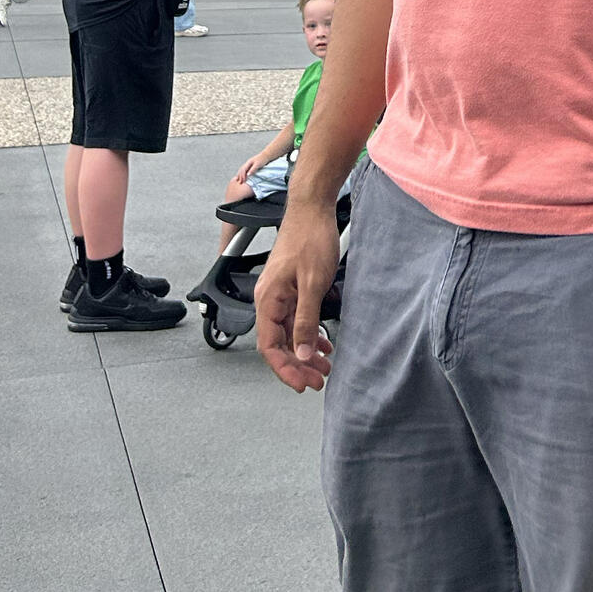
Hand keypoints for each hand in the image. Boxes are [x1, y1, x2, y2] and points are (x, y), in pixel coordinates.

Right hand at [255, 198, 343, 391]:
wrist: (313, 208)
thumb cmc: (310, 238)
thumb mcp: (313, 284)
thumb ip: (306, 321)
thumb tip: (302, 354)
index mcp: (267, 300)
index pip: (270, 347)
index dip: (285, 369)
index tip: (302, 383)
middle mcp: (269, 299)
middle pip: (279, 344)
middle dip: (298, 364)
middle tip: (318, 380)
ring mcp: (280, 294)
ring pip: (289, 333)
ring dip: (305, 351)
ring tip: (325, 366)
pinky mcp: (292, 288)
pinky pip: (296, 319)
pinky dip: (309, 333)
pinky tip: (323, 342)